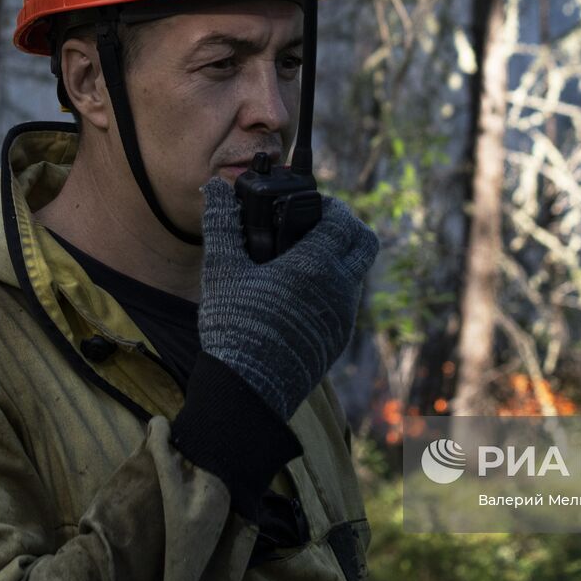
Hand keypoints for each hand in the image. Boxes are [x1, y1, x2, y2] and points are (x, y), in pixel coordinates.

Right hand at [196, 177, 379, 420]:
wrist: (247, 392)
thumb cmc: (234, 329)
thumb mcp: (222, 272)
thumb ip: (222, 225)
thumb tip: (215, 187)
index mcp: (316, 266)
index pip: (343, 220)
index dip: (329, 206)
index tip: (310, 204)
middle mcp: (339, 288)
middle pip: (365, 242)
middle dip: (346, 227)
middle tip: (316, 226)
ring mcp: (343, 316)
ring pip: (356, 273)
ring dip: (340, 258)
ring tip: (303, 259)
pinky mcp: (339, 338)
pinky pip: (346, 301)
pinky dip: (333, 287)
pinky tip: (301, 294)